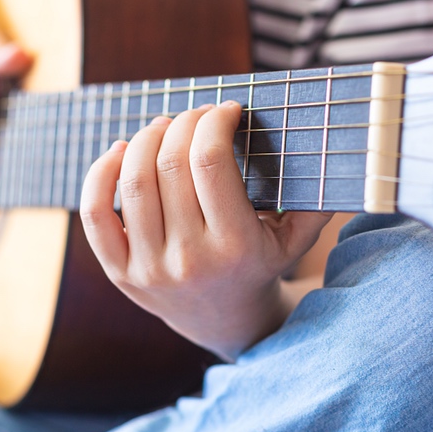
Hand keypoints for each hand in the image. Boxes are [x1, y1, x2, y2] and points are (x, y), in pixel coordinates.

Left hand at [79, 101, 333, 358]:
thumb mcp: (295, 238)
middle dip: (184, 124)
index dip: (214, 122)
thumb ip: (316, 198)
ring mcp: (149, 269)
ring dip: (146, 139)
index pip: (210, 162)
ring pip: (133, 183)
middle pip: (170, 165)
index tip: (226, 110)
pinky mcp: (120, 274)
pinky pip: (95, 215)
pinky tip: (121, 150)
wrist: (226, 321)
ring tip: (164, 126)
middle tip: (197, 114)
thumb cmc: (262, 263)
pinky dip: (101, 173)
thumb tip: (336, 148)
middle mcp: (189, 260)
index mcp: (235, 246)